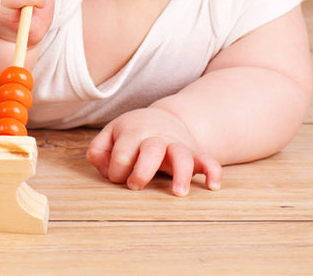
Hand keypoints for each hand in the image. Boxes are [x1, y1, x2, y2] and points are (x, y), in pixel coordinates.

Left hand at [86, 107, 222, 195]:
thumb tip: (106, 171)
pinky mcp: (195, 154)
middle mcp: (157, 138)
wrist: (164, 119)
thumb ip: (99, 150)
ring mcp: (177, 145)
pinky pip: (209, 161)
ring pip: (182, 155)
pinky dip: (213, 171)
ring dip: (181, 174)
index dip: (116, 170)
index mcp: (133, 132)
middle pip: (152, 150)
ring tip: (178, 193)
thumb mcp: (111, 135)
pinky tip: (213, 186)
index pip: (122, 153)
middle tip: (135, 186)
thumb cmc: (132, 133)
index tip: (117, 177)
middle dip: (142, 170)